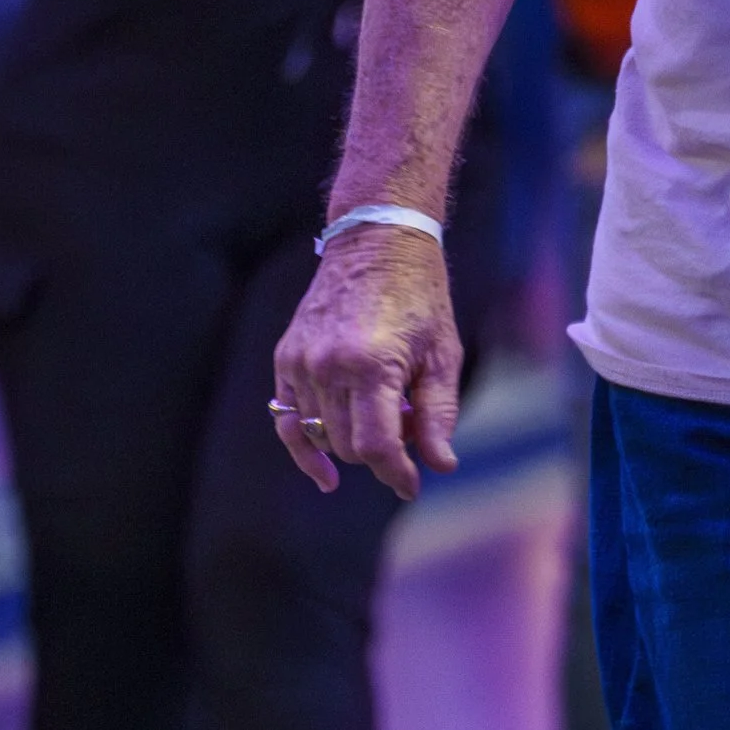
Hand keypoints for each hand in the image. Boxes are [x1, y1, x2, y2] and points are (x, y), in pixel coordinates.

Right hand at [270, 224, 460, 501]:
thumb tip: (439, 465)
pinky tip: (324, 476)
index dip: (396, 474)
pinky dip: (304, 448)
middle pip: (350, 446)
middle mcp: (328, 366)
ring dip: (353, 442)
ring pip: (322, 436)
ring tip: (384, 411)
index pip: (377, 446)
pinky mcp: (286, 357)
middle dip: (382, 453)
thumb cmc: (420, 299)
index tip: (410, 486)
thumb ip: (438, 414)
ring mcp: (301, 362)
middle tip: (409, 427)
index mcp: (372, 365)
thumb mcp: (443, 356)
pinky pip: (286, 418)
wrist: (376, 243)